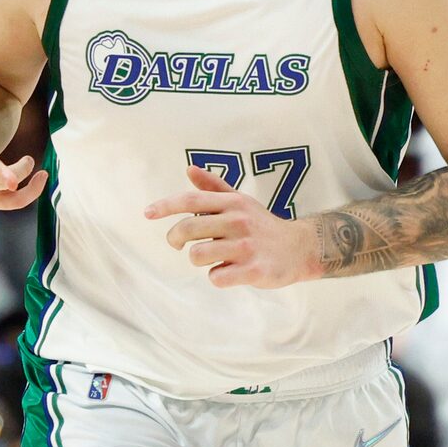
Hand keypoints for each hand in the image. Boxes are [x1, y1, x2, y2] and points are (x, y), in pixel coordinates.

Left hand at [146, 165, 315, 287]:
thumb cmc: (262, 225)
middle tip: (178, 245)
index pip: (191, 201)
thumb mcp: (241, 201)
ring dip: (199, 260)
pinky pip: (217, 277)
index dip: (166, 206)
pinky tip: (229, 272)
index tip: (147, 213)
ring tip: (213, 258)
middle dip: (175, 240)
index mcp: (233, 203)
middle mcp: (238, 221)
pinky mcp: (254, 270)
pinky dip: (217, 277)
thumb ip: (214, 187)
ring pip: (198, 255)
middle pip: (187, 230)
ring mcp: (247, 246)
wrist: (300, 248)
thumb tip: (189, 169)